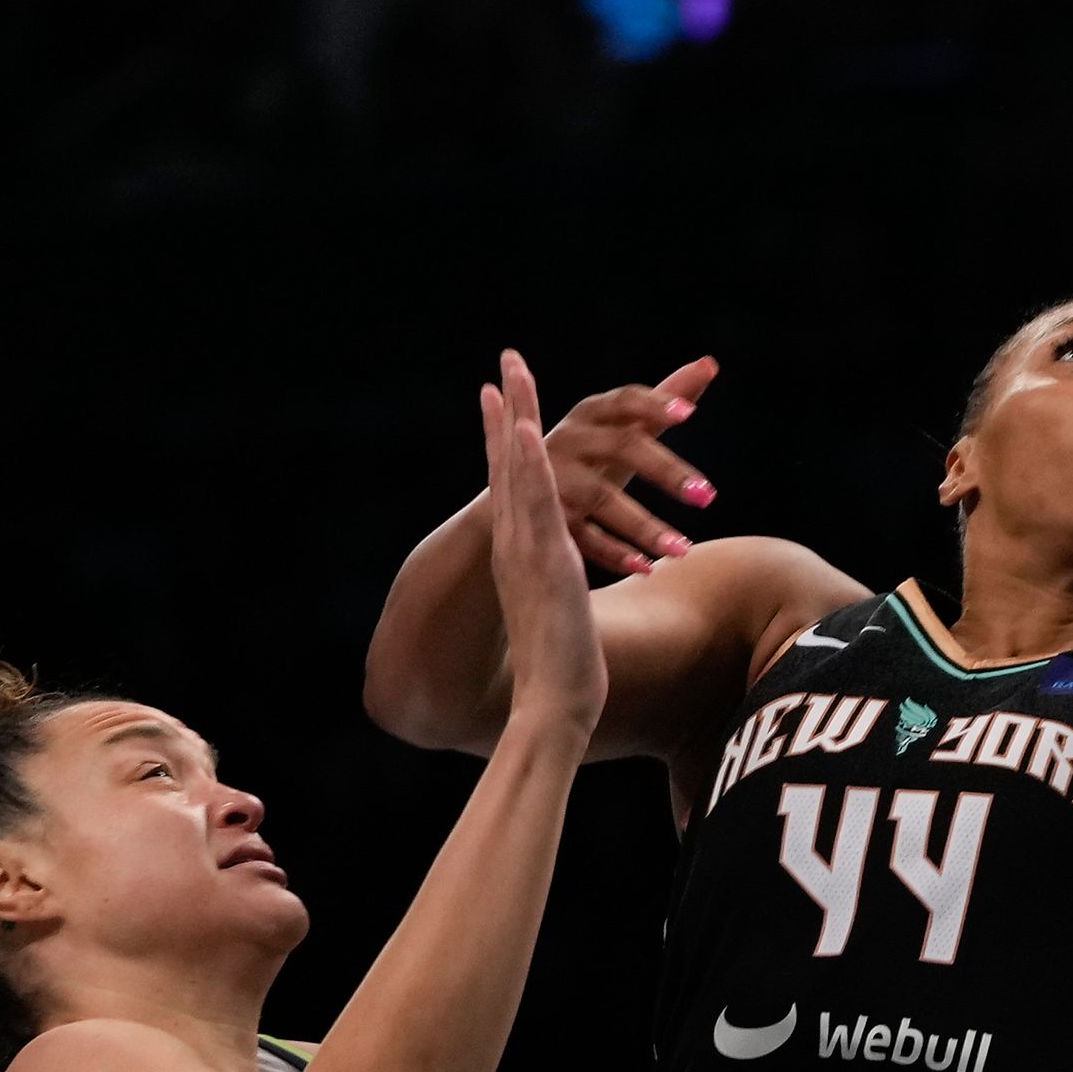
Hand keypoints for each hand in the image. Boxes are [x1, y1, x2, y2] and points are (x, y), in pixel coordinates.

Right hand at [480, 352, 610, 730]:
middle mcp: (520, 548)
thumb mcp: (563, 615)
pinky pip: (535, 506)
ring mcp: (528, 553)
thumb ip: (562, 591)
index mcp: (526, 557)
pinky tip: (527, 432)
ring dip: (514, 426)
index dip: (508, 443)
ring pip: (517, 479)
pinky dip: (527, 468)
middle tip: (504, 362)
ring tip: (510, 378)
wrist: (551, 709)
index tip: (504, 400)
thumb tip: (569, 586)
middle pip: (509, 470)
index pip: (514, 488)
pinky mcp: (544, 563)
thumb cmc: (564, 671)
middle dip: (508, 414)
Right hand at [544, 359, 718, 577]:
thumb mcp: (621, 426)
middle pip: (621, 447)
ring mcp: (552, 478)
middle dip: (665, 470)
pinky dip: (613, 553)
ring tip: (683, 550)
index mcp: (590, 414)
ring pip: (601, 498)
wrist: (521, 490)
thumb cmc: (591, 453)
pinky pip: (582, 536)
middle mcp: (568, 439)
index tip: (689, 413)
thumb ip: (664, 398)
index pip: (626, 400)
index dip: (655, 403)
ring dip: (644, 525)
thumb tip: (710, 364)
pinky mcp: (546, 516)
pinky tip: (647, 568)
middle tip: (708, 496)